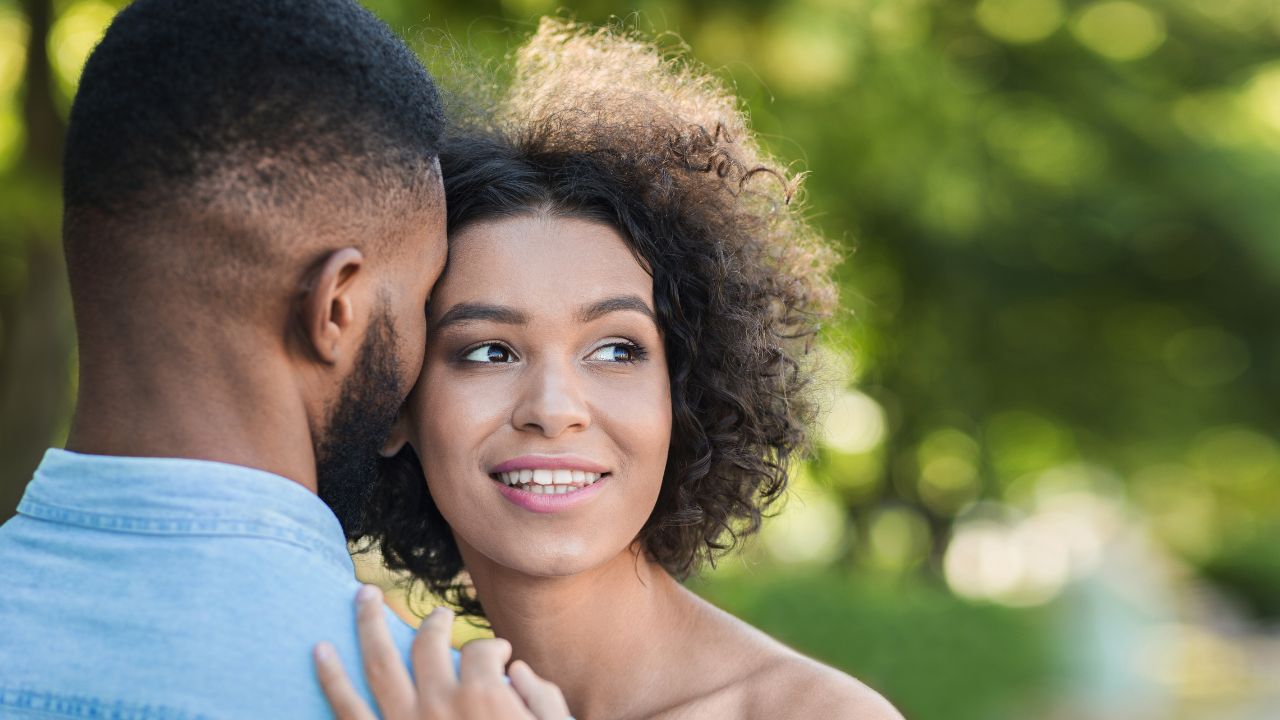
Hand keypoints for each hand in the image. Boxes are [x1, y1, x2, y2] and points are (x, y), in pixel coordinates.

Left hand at [314, 585, 569, 719]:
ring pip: (379, 661)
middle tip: (436, 613)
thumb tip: (515, 672)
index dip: (493, 650)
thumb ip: (541, 698)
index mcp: (483, 696)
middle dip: (432, 621)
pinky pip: (346, 709)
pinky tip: (319, 650)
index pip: (482, 652)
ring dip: (369, 623)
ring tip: (364, 596)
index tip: (500, 657)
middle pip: (428, 643)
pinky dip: (330, 677)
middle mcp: (439, 702)